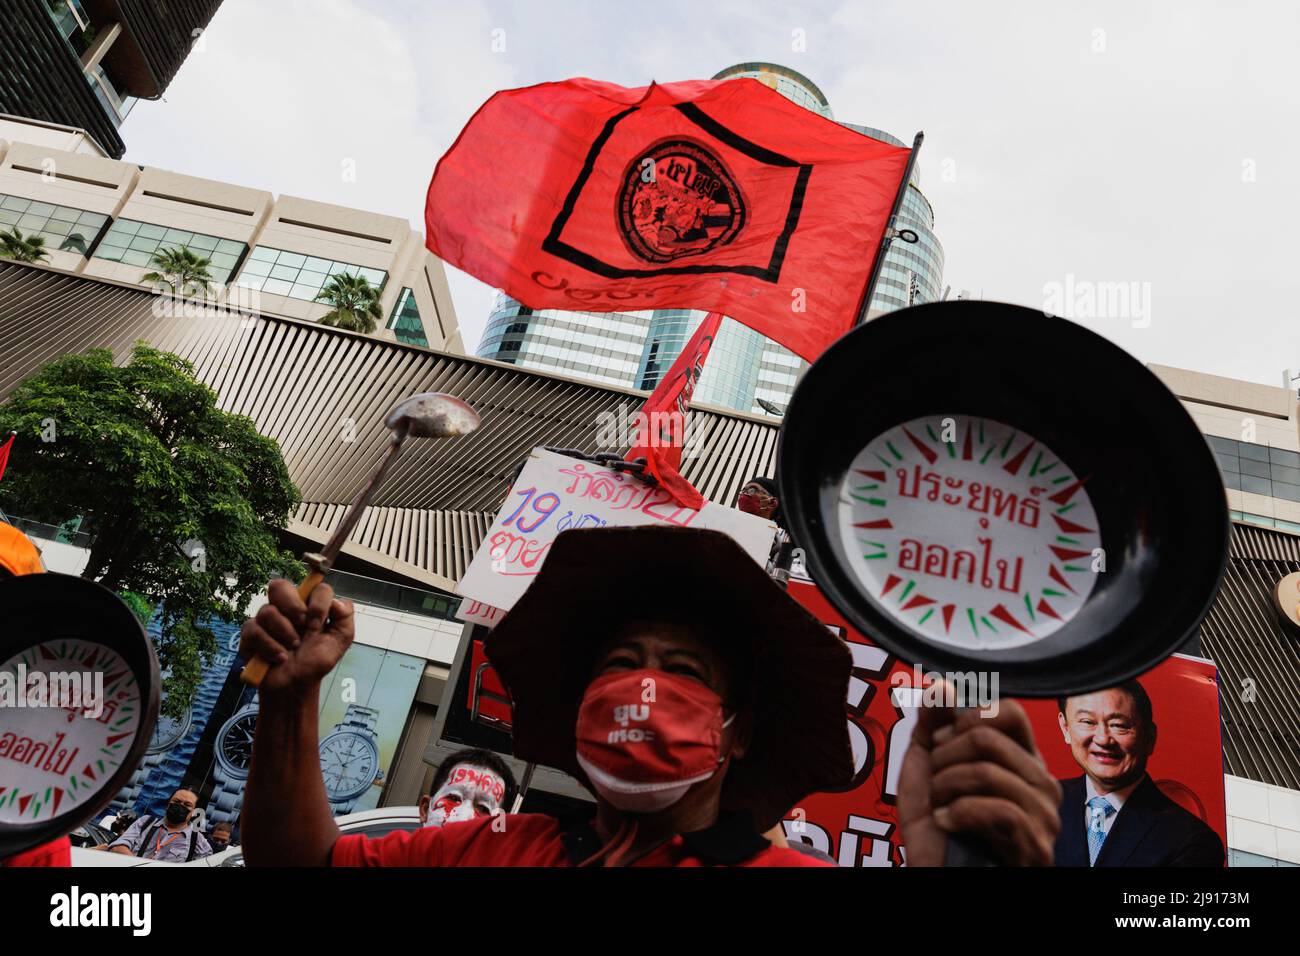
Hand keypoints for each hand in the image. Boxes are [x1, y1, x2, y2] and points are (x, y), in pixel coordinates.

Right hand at [239, 579, 354, 697]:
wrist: (296, 685)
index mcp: (308, 604)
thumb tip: (335, 601)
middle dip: (293, 608)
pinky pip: (254, 631)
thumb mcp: (340, 639)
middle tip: (302, 626)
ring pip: (267, 611)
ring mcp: (265, 620)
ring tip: (293, 648)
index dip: (318, 603)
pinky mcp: (250, 635)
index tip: (319, 624)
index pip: (314, 587)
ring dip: (285, 633)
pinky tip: (280, 658)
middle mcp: (285, 607)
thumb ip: (345, 616)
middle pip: (279, 586)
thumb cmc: (316, 660)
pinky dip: (270, 647)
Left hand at [898, 694, 1061, 865]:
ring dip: (946, 788)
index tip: (939, 742)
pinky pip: (997, 810)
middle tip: (936, 781)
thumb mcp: (927, 770)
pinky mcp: (1036, 846)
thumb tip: (940, 685)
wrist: (938, 874)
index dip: (965, 719)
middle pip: (986, 738)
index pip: (1010, 712)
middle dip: (944, 758)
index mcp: (1021, 759)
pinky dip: (957, 813)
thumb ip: (932, 725)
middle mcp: (1041, 782)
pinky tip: (946, 822)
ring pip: (986, 772)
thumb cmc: (938, 828)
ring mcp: (1044, 815)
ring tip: (939, 806)